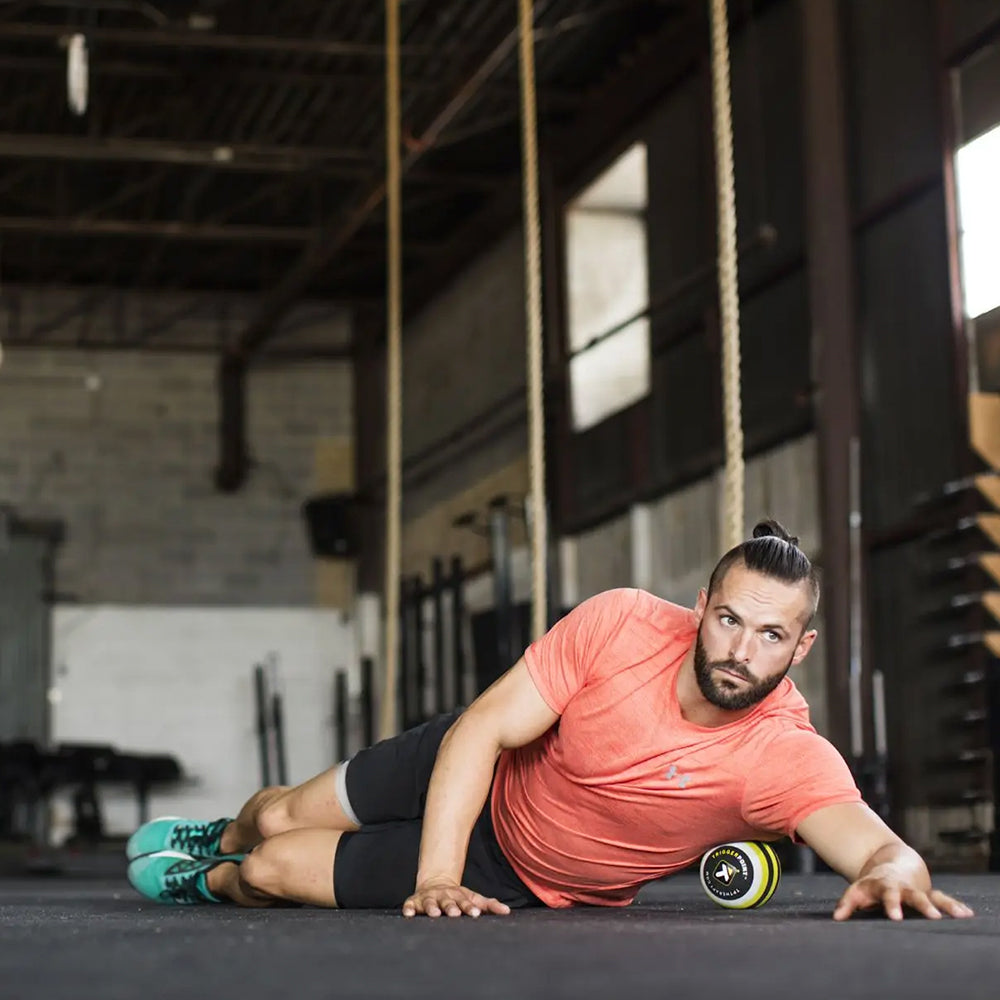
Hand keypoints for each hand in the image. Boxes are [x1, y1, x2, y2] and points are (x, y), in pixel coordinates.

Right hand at [402, 878, 511, 918]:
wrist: (436, 883)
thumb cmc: (458, 896)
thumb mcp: (473, 898)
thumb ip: (489, 905)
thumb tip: (507, 911)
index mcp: (459, 896)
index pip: (466, 902)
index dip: (470, 908)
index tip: (476, 914)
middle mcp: (444, 896)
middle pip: (448, 902)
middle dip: (451, 908)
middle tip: (455, 914)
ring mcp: (429, 898)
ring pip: (430, 902)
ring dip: (432, 908)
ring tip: (434, 914)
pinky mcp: (415, 901)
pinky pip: (410, 904)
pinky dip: (409, 908)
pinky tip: (408, 914)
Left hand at [833, 873, 973, 921]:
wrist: (893, 863)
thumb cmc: (874, 884)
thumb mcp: (859, 889)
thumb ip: (848, 902)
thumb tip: (836, 919)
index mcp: (881, 886)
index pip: (880, 895)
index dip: (884, 905)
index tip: (891, 918)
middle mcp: (900, 887)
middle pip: (904, 895)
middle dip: (910, 906)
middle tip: (918, 918)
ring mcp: (916, 890)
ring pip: (927, 898)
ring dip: (935, 907)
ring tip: (941, 919)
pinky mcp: (930, 895)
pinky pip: (944, 900)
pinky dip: (954, 907)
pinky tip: (967, 915)